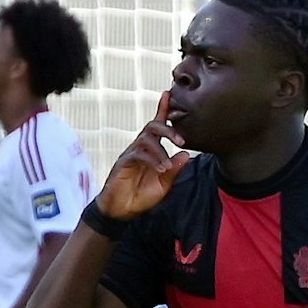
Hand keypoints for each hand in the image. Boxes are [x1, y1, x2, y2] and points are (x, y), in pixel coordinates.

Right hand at [95, 91, 191, 220]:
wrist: (121, 213)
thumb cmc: (140, 197)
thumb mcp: (164, 185)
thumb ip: (174, 170)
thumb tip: (186, 154)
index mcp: (151, 150)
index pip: (157, 126)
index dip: (163, 110)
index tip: (169, 94)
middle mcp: (140, 148)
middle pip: (152, 127)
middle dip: (168, 128)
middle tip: (181, 140)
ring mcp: (131, 154)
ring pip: (146, 139)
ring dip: (160, 150)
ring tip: (167, 165)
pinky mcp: (123, 163)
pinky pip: (138, 154)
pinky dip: (152, 160)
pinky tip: (160, 169)